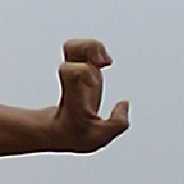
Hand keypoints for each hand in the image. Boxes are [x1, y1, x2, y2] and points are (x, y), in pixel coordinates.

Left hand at [54, 38, 129, 152]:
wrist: (59, 130)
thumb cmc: (76, 133)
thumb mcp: (97, 139)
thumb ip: (117, 124)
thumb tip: (124, 103)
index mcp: (73, 98)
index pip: (70, 73)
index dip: (83, 71)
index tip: (93, 84)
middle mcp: (71, 81)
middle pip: (70, 48)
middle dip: (90, 48)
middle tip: (102, 64)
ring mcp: (75, 73)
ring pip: (73, 45)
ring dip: (94, 46)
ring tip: (105, 62)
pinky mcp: (82, 69)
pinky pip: (84, 48)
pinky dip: (98, 49)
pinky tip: (105, 62)